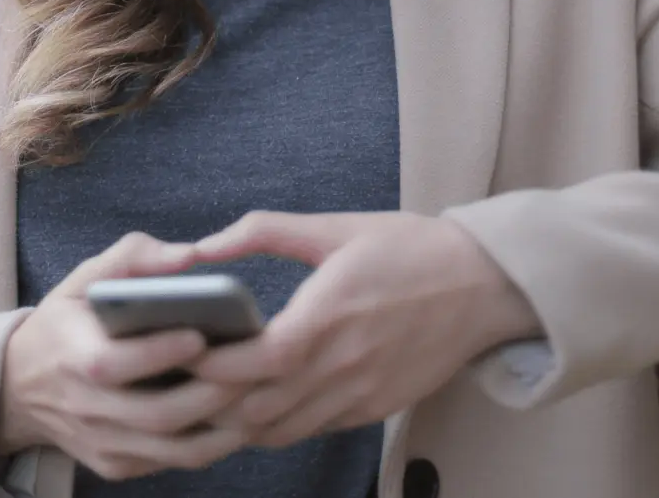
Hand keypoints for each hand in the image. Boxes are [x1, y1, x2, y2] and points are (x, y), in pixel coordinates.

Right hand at [0, 232, 251, 480]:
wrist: (21, 385)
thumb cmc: (67, 319)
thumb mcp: (84, 277)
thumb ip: (134, 257)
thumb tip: (190, 255)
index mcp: (76, 359)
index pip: (118, 365)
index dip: (161, 353)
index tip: (202, 333)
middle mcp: (89, 411)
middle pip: (158, 414)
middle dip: (211, 392)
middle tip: (255, 365)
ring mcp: (106, 446)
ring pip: (174, 449)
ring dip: (224, 426)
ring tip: (261, 393)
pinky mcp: (120, 466)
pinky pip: (174, 461)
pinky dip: (213, 443)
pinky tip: (243, 415)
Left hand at [188, 211, 538, 448]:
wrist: (482, 285)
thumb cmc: (408, 248)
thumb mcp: (336, 227)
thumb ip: (265, 231)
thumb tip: (204, 245)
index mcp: (329, 315)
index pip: (255, 361)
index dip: (210, 364)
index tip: (179, 346)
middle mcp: (342, 365)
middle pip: (258, 407)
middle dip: (210, 400)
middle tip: (176, 379)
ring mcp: (358, 394)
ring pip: (280, 431)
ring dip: (237, 421)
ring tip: (204, 398)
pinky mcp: (371, 409)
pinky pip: (310, 430)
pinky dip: (275, 425)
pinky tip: (254, 404)